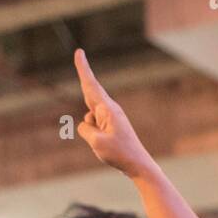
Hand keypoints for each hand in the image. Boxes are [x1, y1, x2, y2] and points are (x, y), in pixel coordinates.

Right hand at [73, 49, 152, 176]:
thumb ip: (85, 128)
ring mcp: (111, 117)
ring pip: (89, 120)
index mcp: (108, 109)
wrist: (138, 165)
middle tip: (79, 53)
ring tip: (109, 143)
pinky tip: (108, 146)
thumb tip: (85, 123)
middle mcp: (110, 109)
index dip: (82, 69)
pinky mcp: (111, 126)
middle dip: (84, 80)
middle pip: (90, 95)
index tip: (79, 52)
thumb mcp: (96, 142)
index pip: (91, 86)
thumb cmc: (119, 153)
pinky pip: (94, 128)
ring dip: (91, 132)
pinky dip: (94, 137)